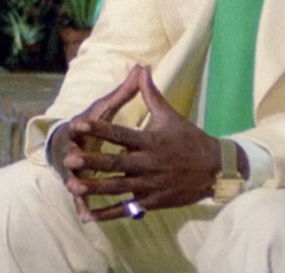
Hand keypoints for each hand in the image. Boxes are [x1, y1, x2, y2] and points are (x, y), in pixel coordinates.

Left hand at [64, 66, 222, 220]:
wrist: (215, 169)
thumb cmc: (189, 139)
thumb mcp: (170, 116)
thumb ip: (150, 95)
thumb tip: (141, 69)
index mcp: (150, 141)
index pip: (120, 134)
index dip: (99, 129)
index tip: (79, 124)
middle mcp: (148, 164)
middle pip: (115, 163)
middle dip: (91, 162)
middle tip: (69, 158)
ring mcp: (150, 185)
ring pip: (117, 188)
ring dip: (94, 189)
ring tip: (72, 186)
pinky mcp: (152, 202)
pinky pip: (126, 208)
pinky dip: (107, 213)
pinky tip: (88, 215)